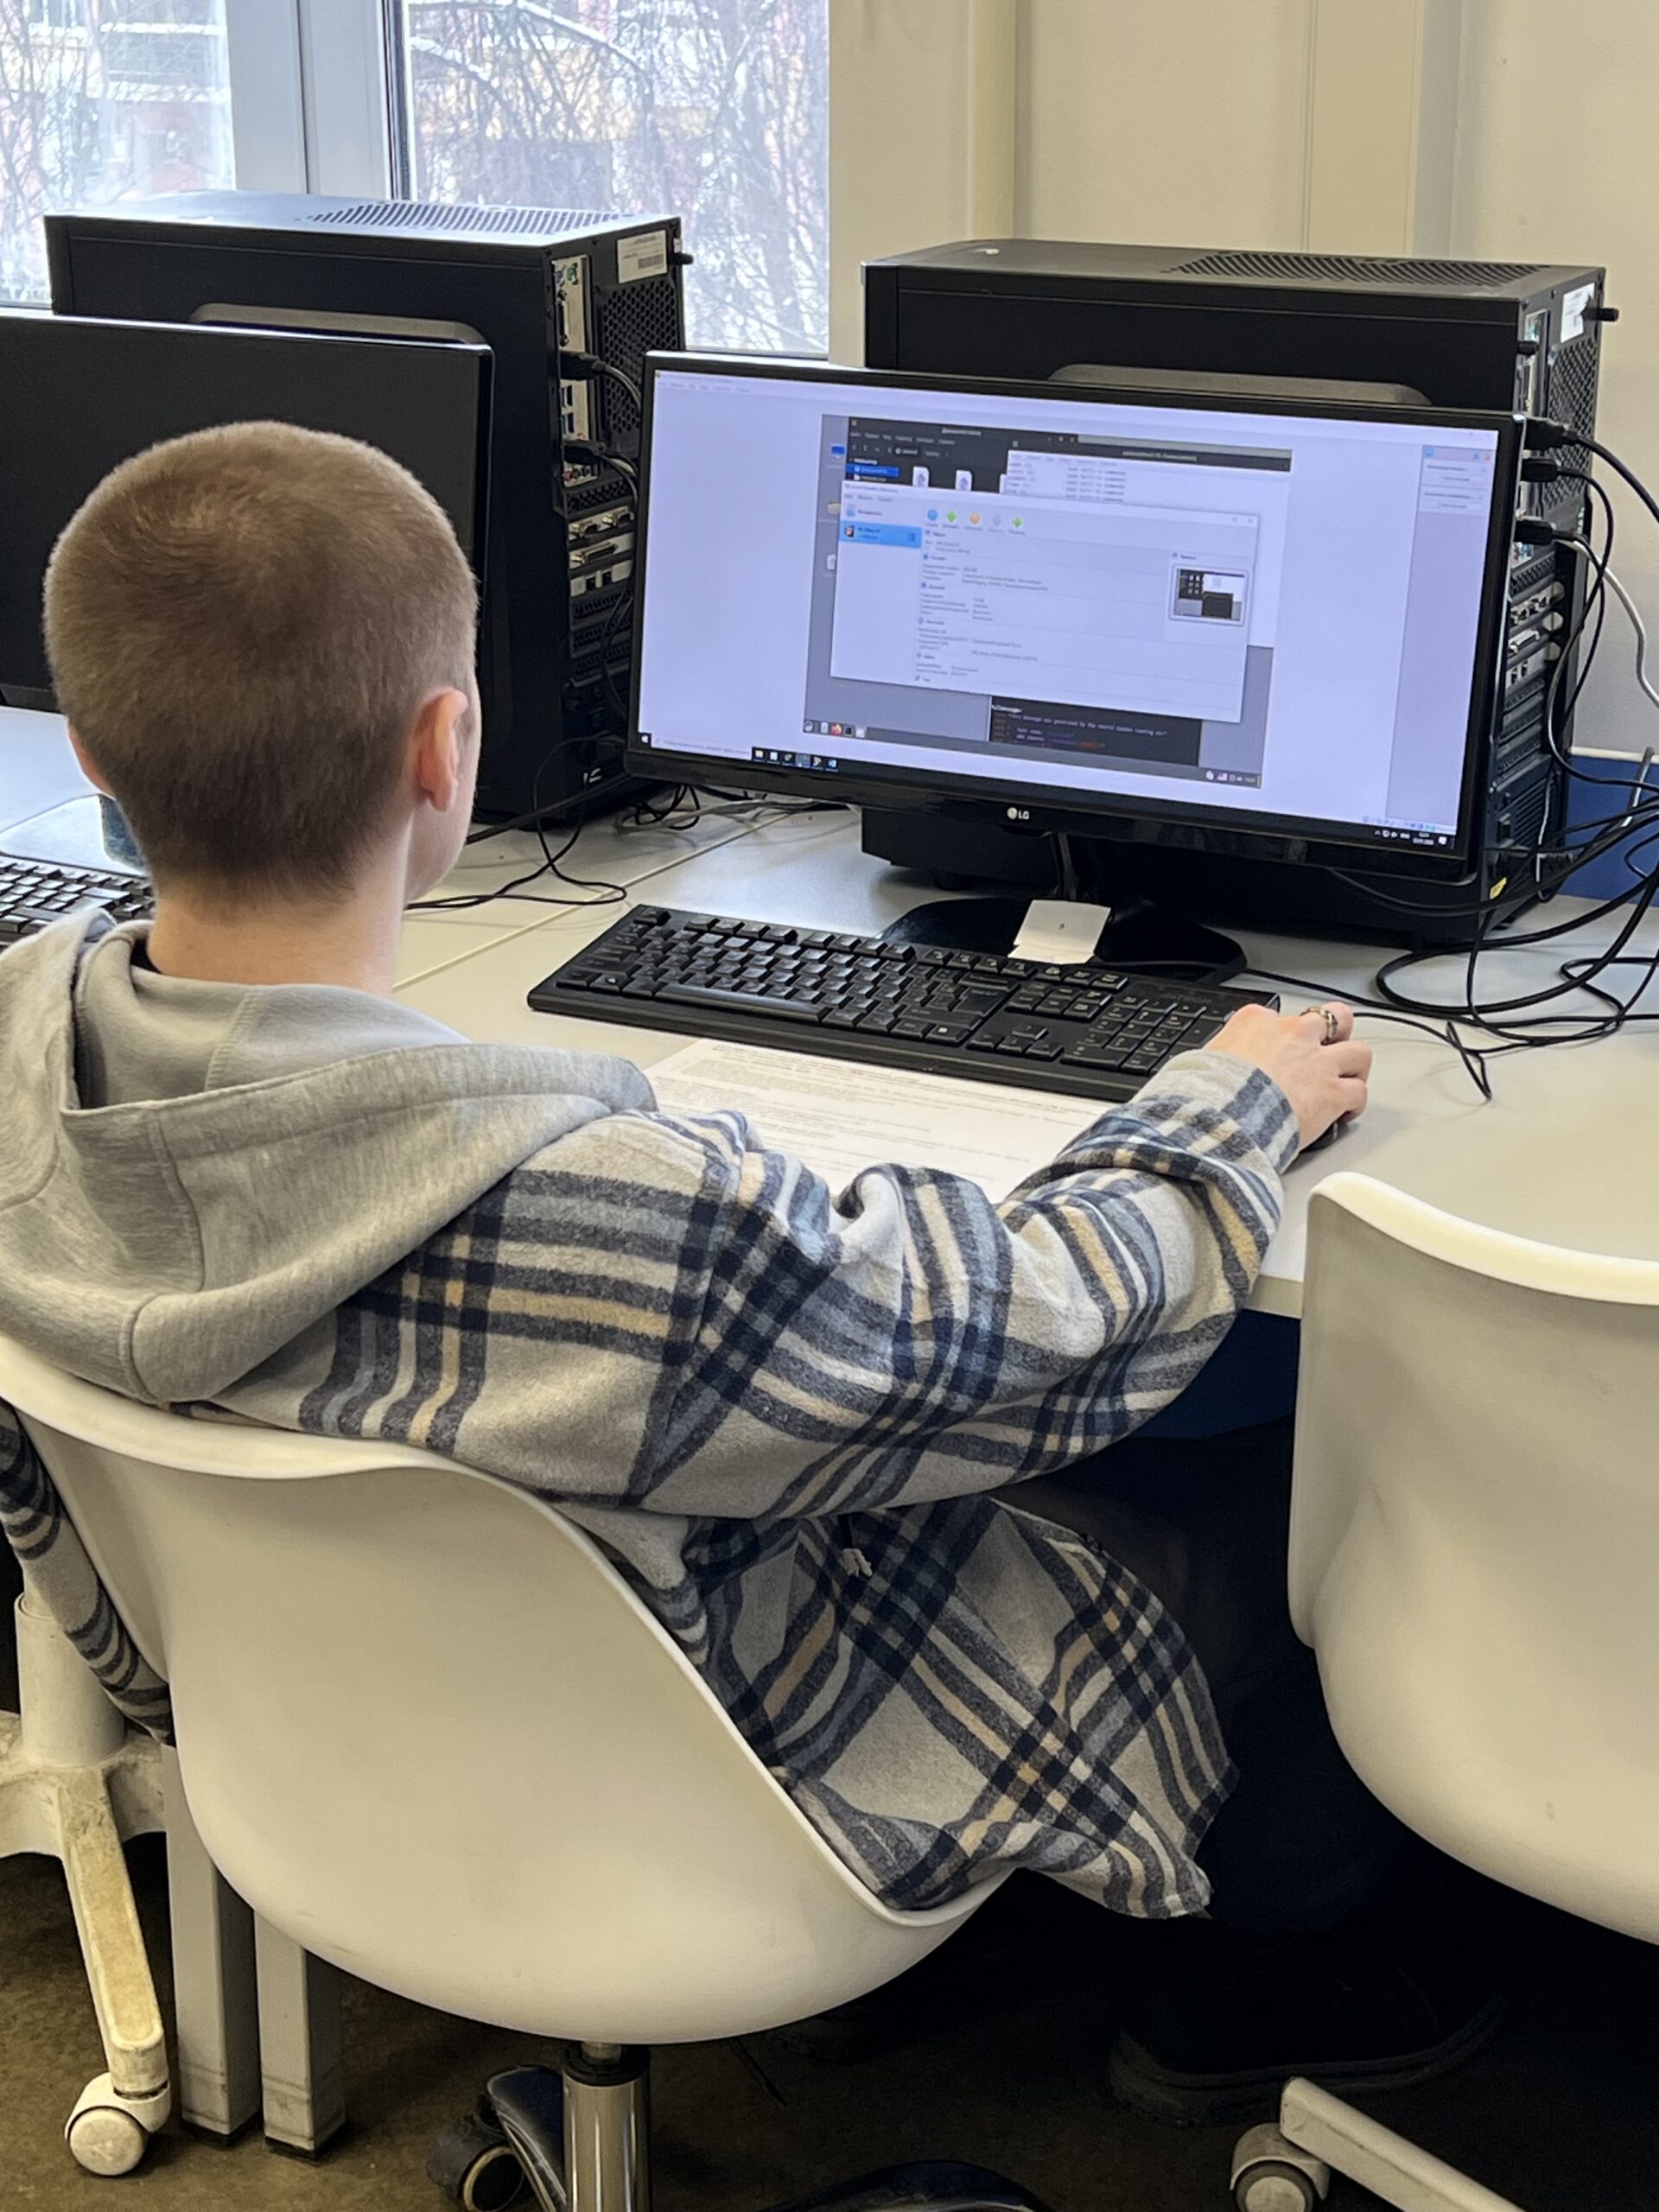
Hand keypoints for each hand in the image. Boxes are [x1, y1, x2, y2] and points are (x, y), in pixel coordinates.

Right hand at [1207, 1001, 1371, 1150]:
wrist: (1223, 1115)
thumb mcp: (1202, 1060)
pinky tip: (1346, 1113)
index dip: (1283, 1037)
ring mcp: (1317, 1062)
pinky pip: (1358, 1092)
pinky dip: (1354, 1103)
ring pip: (1358, 1051)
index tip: (1279, 1053)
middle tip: (1330, 1049)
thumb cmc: (1207, 1092)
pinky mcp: (1333, 1092)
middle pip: (1332, 1017)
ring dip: (1354, 1067)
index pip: (1279, 1017)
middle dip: (1336, 1032)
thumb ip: (1218, 1057)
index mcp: (1257, 1022)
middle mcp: (1293, 1034)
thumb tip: (1205, 1068)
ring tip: (1348, 1080)